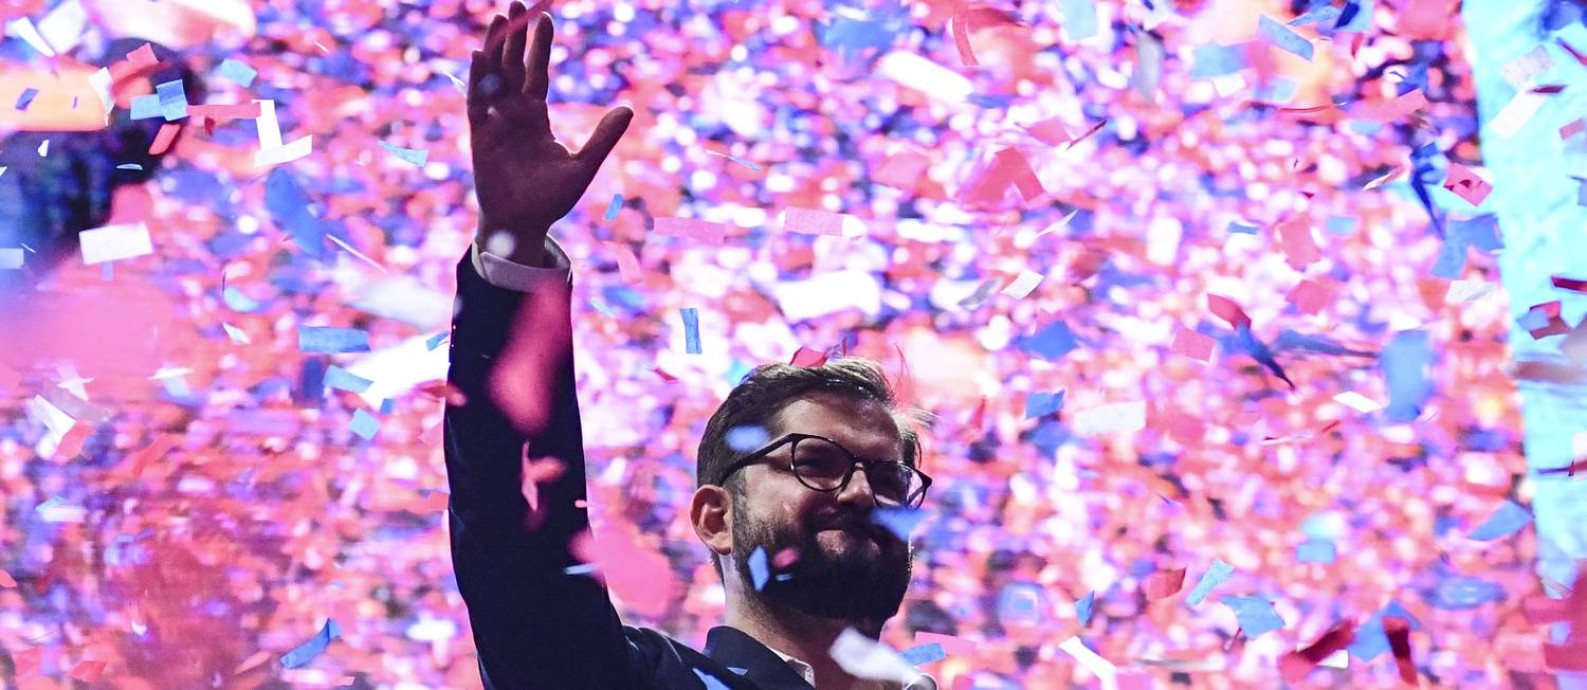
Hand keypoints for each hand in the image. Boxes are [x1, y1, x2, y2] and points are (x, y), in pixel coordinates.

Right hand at [469, 3, 632, 266]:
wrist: (523, 225)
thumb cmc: (551, 199)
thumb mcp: (583, 165)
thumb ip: (603, 137)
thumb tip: (628, 108)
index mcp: (536, 118)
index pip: (537, 73)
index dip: (539, 46)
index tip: (545, 16)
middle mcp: (514, 114)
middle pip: (513, 66)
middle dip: (515, 36)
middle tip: (516, 3)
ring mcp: (496, 123)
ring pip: (494, 77)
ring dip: (495, 48)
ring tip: (499, 19)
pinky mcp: (480, 137)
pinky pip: (478, 102)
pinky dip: (478, 79)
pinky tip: (479, 55)